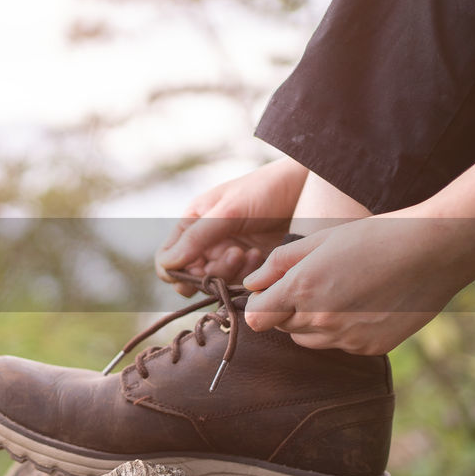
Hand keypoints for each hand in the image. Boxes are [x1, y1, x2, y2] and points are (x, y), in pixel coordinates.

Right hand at [156, 158, 307, 295]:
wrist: (307, 191)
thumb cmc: (265, 191)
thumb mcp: (228, 211)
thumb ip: (197, 238)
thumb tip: (167, 266)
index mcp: (192, 223)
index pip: (167, 259)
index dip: (176, 271)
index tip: (197, 270)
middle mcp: (206, 242)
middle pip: (190, 277)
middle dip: (209, 272)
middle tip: (233, 255)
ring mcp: (226, 255)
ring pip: (214, 283)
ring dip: (230, 273)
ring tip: (250, 253)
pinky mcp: (249, 267)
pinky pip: (237, 285)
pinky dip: (247, 275)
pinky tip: (260, 256)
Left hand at [242, 215, 474, 353]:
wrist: (433, 251)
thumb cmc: (375, 237)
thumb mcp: (320, 239)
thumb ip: (279, 264)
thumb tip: (251, 285)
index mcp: (302, 288)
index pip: (256, 317)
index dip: (260, 304)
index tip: (272, 292)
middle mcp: (321, 319)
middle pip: (282, 328)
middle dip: (287, 310)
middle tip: (314, 284)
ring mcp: (346, 338)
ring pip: (308, 341)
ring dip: (312, 323)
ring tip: (339, 293)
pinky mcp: (370, 348)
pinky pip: (340, 346)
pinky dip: (343, 331)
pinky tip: (364, 306)